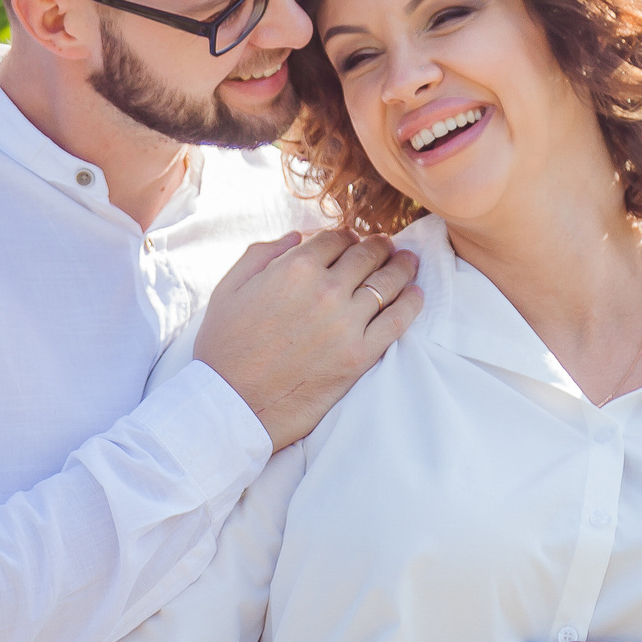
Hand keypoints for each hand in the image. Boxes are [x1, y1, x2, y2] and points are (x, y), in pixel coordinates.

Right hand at [194, 229, 420, 450]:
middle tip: (387, 246)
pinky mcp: (360, 356)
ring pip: (387, 282)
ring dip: (401, 267)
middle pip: (367, 256)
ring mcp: (347, 323)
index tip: (354, 240)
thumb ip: (262, 254)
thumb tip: (298, 236)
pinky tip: (416, 294)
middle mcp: (325, 290)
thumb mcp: (229, 288)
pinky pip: (397, 321)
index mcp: (294, 269)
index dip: (348, 236)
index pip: (336, 238)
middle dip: (379, 247)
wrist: (232, 405)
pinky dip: (411, 303)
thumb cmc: (225, 348)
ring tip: (408, 263)